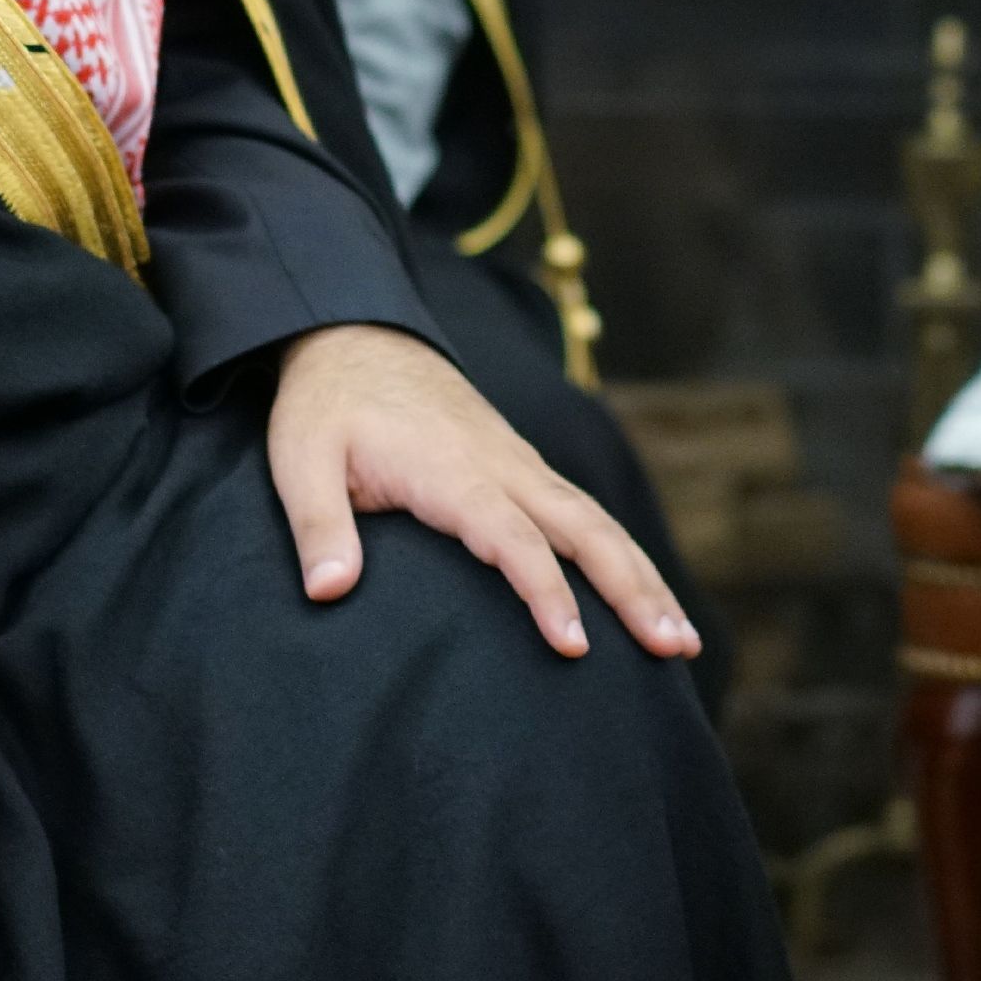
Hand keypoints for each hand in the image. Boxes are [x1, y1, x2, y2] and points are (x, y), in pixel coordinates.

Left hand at [266, 323, 699, 662]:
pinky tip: (644, 593)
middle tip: (675, 648)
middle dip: (633, 589)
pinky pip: (583, 512)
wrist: (354, 331)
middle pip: (584, 530)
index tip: (576, 646)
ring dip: (643, 577)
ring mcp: (519, 463)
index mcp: (452, 470)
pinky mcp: (520, 465)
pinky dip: (622, 553)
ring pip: (596, 521)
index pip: (513, 538)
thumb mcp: (299, 459)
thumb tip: (329, 592)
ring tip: (681, 641)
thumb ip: (318, 526)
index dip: (546, 592)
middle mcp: (502, 465)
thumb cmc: (326, 404)